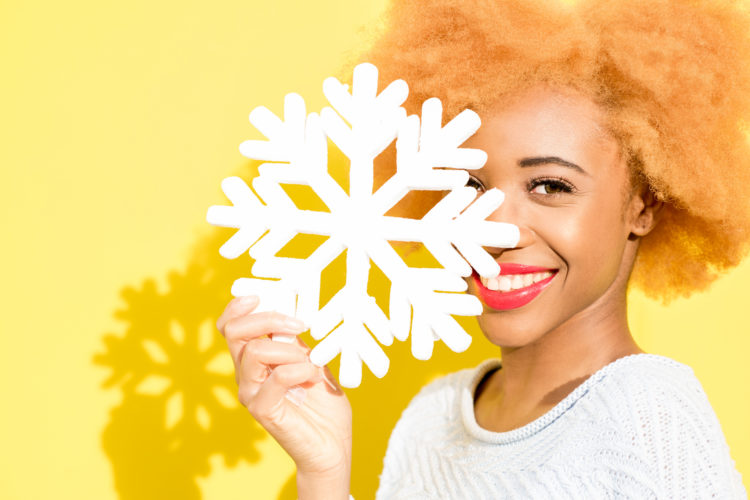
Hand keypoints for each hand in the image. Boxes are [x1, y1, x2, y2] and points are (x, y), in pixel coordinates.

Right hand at [216, 296, 351, 496]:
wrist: (332, 445)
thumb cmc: (323, 403)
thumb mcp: (312, 359)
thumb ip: (296, 340)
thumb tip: (292, 310)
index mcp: (255, 359)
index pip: (230, 326)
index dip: (238, 307)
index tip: (260, 296)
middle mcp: (246, 374)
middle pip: (234, 332)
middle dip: (267, 318)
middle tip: (299, 325)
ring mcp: (251, 392)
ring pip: (254, 351)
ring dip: (290, 350)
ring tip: (312, 364)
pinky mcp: (262, 410)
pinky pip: (276, 377)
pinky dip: (298, 370)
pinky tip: (312, 377)